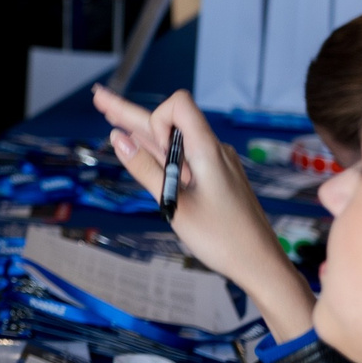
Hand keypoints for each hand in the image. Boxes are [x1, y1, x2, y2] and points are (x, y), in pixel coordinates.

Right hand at [91, 85, 315, 343]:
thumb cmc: (223, 239)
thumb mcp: (175, 205)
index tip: (154, 152)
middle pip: (168, 122)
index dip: (157, 120)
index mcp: (207, 151)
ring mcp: (215, 164)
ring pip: (174, 141)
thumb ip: (146, 170)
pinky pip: (183, 157)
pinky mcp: (215, 178)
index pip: (179, 106)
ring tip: (110, 117)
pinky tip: (141, 147)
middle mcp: (212, 151)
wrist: (261, 263)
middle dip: (130, 112)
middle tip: (100, 99)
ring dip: (142, 130)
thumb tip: (118, 140)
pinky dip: (159, 151)